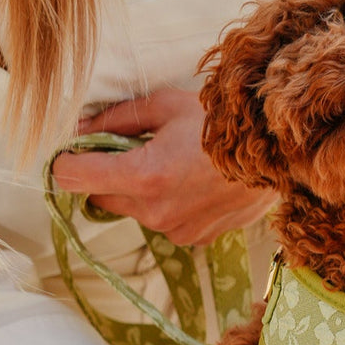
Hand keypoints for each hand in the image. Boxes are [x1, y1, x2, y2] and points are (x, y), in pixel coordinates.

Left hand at [50, 89, 275, 244]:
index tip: (73, 151)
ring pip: (133, 211)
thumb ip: (116, 119)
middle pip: (100, 199)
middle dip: (108, 176)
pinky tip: (193, 182)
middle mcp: (155, 211)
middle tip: (134, 150)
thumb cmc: (222, 122)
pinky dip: (168, 204)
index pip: (73, 178)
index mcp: (143, 175)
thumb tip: (78, 129)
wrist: (279, 152)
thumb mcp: (165, 105)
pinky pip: (164, 222)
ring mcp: (176, 230)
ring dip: (140, 191)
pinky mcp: (195, 239)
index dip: (66, 162)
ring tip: (173, 164)